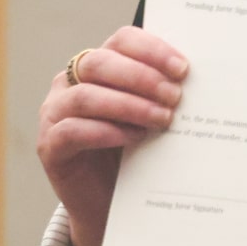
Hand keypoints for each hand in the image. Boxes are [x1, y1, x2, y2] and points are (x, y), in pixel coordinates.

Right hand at [36, 26, 187, 245]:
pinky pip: (72, 131)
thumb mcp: (149, 117)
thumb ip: (162, 95)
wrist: (109, 204)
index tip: (183, 68)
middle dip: (142, 77)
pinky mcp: (49, 146)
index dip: (152, 50)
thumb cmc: (133, 154)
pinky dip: (105, 131)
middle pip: (99, 63)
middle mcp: (70, 83)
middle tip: (175, 96)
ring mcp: (54, 113)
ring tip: (162, 119)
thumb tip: (197, 81)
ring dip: (129, 105)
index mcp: (98, 66)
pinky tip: (134, 138)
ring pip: (86, 96)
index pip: (121, 40)